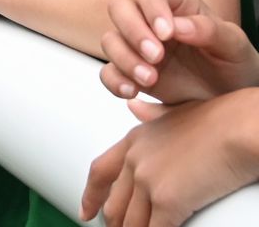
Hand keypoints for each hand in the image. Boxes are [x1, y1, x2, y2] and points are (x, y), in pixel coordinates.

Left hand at [80, 90, 258, 225]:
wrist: (238, 128)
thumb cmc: (217, 120)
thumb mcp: (174, 112)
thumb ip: (151, 115)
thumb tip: (134, 108)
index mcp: (134, 140)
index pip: (100, 172)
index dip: (90, 196)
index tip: (85, 212)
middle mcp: (135, 160)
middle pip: (113, 205)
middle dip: (116, 225)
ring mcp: (148, 180)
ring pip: (132, 224)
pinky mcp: (168, 200)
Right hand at [99, 0, 258, 103]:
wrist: (229, 99)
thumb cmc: (233, 64)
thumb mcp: (234, 45)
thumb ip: (210, 30)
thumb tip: (177, 26)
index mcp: (174, 3)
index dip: (151, 6)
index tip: (166, 33)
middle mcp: (148, 20)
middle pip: (120, 8)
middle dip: (133, 31)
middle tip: (156, 56)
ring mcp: (136, 47)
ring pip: (110, 40)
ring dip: (124, 58)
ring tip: (150, 79)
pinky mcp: (130, 73)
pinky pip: (108, 72)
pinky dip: (114, 80)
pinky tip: (132, 92)